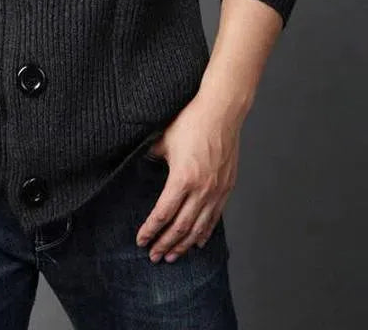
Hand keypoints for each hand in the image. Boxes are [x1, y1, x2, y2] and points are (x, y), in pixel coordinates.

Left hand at [135, 90, 240, 262]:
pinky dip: (204, 233)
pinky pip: (215, 217)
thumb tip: (141, 164)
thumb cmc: (191, 121)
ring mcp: (216, 191)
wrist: (221, 111)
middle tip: (154, 256)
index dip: (150, 230)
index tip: (141, 240)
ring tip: (172, 256)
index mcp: (182, 179)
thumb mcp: (163, 138)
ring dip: (184, 245)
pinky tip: (197, 242)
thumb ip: (151, 156)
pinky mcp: (226, 187)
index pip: (163, 214)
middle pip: (180, 227)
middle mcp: (201, 190)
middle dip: (165, 244)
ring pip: (198, 228)